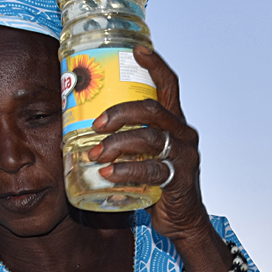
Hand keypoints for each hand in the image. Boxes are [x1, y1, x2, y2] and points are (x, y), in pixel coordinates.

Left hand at [88, 47, 209, 242]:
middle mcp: (183, 134)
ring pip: (150, 138)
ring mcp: (184, 155)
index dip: (154, 65)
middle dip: (119, 113)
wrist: (183, 221)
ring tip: (96, 155)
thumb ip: (129, 140)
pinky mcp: (180, 178)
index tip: (136, 50)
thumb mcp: (146, 156)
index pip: (169, 85)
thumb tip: (86, 129)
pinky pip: (152, 169)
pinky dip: (127, 170)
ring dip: (118, 144)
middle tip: (95, 125)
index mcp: (175, 122)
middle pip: (151, 109)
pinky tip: (109, 174)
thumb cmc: (158, 184)